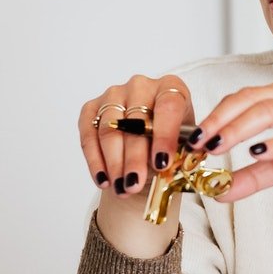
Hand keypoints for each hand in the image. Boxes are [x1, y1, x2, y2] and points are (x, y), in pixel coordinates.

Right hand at [77, 75, 193, 199]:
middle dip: (135, 158)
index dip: (164, 135)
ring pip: (110, 129)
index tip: (162, 163)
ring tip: (121, 188)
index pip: (168, 106)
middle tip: (135, 184)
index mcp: (171, 88)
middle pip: (135, 121)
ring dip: (114, 163)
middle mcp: (141, 86)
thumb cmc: (169, 144)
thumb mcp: (183, 148)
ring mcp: (114, 95)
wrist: (147, 148)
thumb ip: (182, 153)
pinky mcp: (92, 108)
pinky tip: (104, 180)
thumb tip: (176, 163)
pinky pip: (89, 135)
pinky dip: (95, 161)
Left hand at [193, 79, 272, 206]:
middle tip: (197, 142)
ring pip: (271, 109)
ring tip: (218, 146)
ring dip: (240, 127)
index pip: (241, 98)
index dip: (214, 116)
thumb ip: (253, 176)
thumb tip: (218, 191)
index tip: (192, 141)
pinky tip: (257, 153)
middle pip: (250, 99)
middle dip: (219, 119)